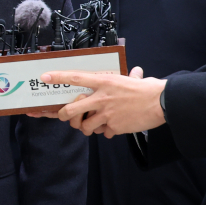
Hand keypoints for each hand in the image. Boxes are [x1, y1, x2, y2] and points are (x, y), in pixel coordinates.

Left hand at [42, 68, 165, 136]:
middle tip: (64, 116)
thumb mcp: (131, 78)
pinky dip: (108, 132)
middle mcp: (102, 98)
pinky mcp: (115, 127)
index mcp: (104, 82)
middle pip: (72, 109)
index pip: (76, 78)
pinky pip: (104, 133)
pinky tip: (115, 126)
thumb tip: (135, 72)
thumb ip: (126, 77)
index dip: (59, 77)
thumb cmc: (147, 88)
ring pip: (86, 126)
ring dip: (88, 127)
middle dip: (64, 115)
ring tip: (94, 124)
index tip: (44, 77)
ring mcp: (107, 114)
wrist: (161, 103)